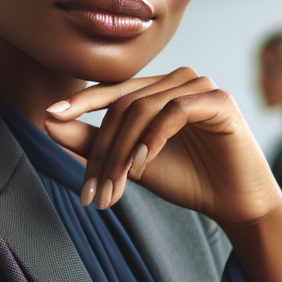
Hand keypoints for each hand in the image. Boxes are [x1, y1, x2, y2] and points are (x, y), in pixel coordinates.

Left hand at [44, 67, 281, 281]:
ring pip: (143, 108)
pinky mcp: (219, 99)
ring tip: (116, 188)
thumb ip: (92, 141)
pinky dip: (153, 139)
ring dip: (123, 151)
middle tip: (92, 192)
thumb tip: (48, 120)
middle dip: (103, 150)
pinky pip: (174, 111)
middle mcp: (178, 78)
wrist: (233, 203)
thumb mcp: (130, 162)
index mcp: (157, 88)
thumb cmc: (185, 178)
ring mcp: (200, 85)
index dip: (81, 102)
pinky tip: (143, 166)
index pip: (113, 91)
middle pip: (124, 104)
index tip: (50, 115)